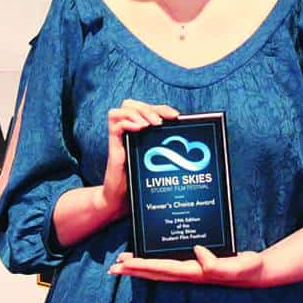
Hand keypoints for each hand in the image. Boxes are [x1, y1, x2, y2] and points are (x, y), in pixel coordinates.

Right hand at [99, 99, 178, 217]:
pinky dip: (127, 122)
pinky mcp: (112, 144)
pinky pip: (115, 123)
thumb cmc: (139, 181)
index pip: (148, 108)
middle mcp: (129, 130)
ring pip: (124, 108)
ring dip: (139, 112)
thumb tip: (190, 143)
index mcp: (140, 131)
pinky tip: (138, 128)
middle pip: (134, 104)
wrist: (119, 199)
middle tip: (161, 122)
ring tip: (150, 125)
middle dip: (150, 108)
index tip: (175, 116)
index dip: (162, 108)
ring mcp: (120, 136)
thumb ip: (166, 151)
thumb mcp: (155, 162)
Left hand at [108, 246, 266, 287]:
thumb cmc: (249, 269)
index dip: (143, 266)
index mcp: (196, 272)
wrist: (258, 272)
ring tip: (123, 263)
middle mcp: (190, 273)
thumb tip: (198, 253)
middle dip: (134, 270)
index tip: (125, 263)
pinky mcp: (196, 265)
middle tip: (113, 267)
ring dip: (140, 267)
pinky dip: (154, 261)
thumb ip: (218, 265)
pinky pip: (169, 263)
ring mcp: (192, 270)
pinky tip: (149, 256)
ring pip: (159, 269)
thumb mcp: (238, 266)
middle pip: (155, 272)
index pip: (163, 269)